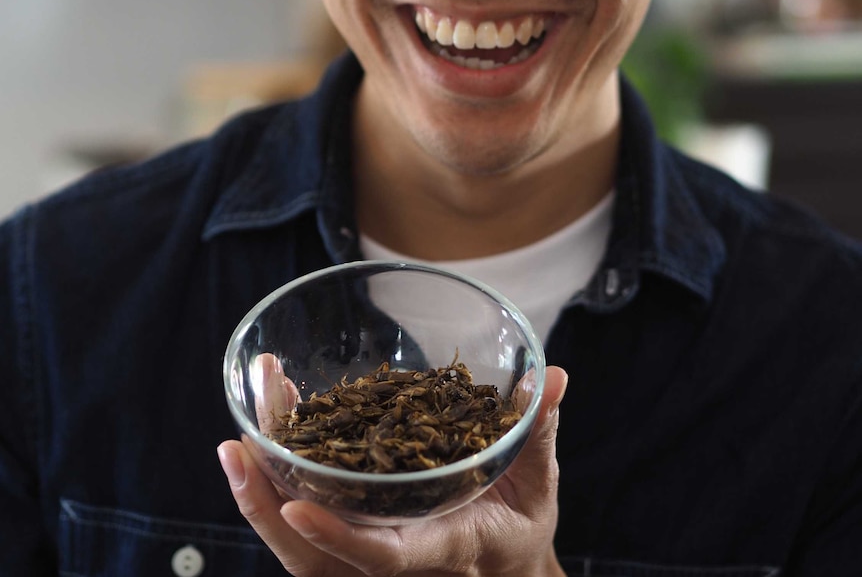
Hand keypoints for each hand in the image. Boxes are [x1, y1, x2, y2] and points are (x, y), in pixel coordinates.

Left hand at [217, 365, 568, 576]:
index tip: (292, 509)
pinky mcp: (358, 529)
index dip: (337, 538)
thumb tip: (552, 375)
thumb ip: (538, 429)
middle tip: (238, 441)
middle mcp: (397, 556)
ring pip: (298, 541)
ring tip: (245, 421)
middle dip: (267, 501)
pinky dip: (281, 476)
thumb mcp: (539, 483)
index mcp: (443, 548)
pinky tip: (271, 426)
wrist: (504, 569)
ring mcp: (371, 548)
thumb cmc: (520, 525)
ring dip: (262, 484)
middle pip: (314, 556)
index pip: (383, 555)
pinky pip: (306, 516)